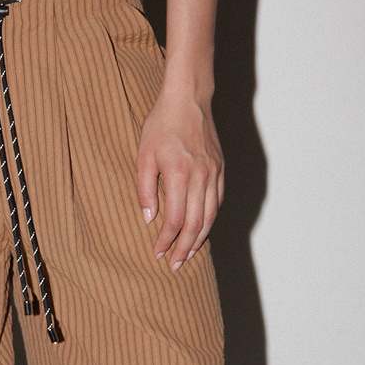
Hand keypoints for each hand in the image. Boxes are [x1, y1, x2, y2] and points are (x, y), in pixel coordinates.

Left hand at [136, 85, 224, 271]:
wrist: (189, 99)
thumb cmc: (161, 126)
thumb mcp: (143, 156)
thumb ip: (145, 189)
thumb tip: (149, 219)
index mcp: (180, 174)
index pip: (175, 219)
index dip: (166, 240)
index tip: (157, 252)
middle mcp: (201, 177)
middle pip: (195, 224)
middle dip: (184, 248)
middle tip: (174, 265)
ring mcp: (214, 174)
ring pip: (209, 217)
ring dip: (198, 240)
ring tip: (188, 255)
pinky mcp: (220, 170)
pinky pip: (217, 203)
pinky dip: (209, 221)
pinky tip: (200, 231)